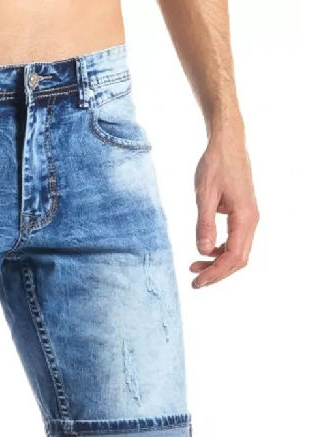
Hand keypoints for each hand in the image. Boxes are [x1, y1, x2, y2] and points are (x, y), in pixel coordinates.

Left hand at [190, 129, 258, 287]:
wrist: (227, 144)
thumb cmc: (216, 165)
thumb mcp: (204, 195)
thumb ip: (204, 224)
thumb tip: (202, 251)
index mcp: (244, 217)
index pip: (233, 256)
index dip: (215, 272)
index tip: (197, 281)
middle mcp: (251, 220)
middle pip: (238, 259)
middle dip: (217, 273)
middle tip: (194, 282)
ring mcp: (248, 218)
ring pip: (237, 252)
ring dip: (217, 263)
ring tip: (194, 267)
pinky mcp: (242, 214)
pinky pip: (235, 241)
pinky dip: (220, 251)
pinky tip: (205, 251)